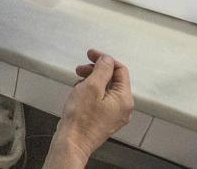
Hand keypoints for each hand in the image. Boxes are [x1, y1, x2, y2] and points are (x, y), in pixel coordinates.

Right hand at [45, 50, 132, 167]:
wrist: (72, 142)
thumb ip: (102, 69)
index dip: (105, 59)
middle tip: (80, 69)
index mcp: (124, 99)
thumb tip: (107, 60)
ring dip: (91, 81)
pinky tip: (78, 94)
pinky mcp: (104, 120)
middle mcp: (123, 108)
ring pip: (106, 89)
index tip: (90, 54)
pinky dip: (91, 92)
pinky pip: (101, 100)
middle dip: (96, 71)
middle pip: (113, 80)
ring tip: (77, 83)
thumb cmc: (81, 117)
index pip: (120, 70)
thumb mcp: (91, 86)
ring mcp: (114, 115)